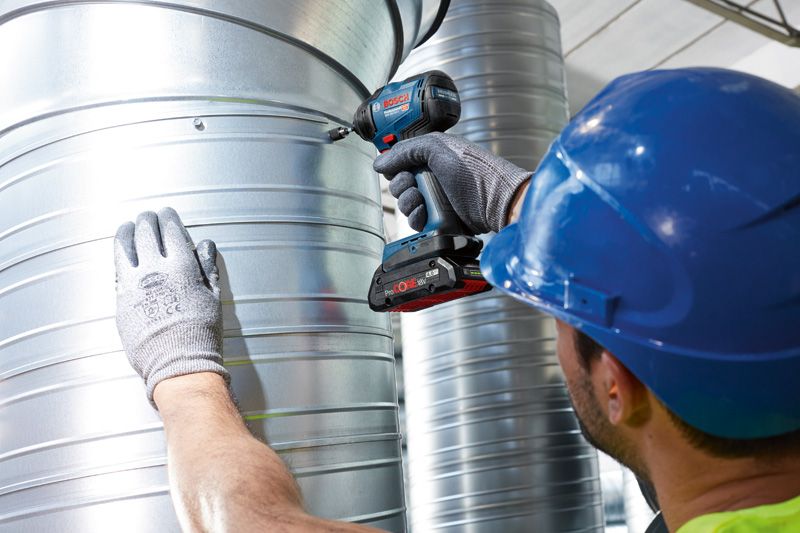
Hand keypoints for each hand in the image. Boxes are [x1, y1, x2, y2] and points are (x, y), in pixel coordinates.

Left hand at [114, 207, 228, 405]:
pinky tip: (121, 255)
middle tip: (148, 216)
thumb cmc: (201, 333)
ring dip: (126, 232)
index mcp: (182, 267)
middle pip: (146, 233)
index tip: (167, 213)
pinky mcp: (121, 300)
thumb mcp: (213, 297)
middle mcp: (156, 270)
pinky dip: (118, 257)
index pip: (171, 231)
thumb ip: (208, 267)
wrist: (179, 364)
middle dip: (147, 220)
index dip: (168, 218)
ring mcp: (134, 284)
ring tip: (127, 227)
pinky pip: (116, 270)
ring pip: (124, 247)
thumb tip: (206, 245)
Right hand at [373, 132, 531, 233]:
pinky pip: (415, 222)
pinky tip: (424, 215)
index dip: (395, 166)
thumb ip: (405, 150)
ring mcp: (435, 200)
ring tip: (422, 202)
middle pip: (399, 184)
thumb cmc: (473, 170)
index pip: (400, 162)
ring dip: (408, 203)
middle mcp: (432, 178)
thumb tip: (379, 162)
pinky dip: (416, 219)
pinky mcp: (439, 220)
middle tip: (415, 185)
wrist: (494, 200)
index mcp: (432, 157)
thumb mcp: (437, 147)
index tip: (399, 169)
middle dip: (402, 186)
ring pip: (404, 204)